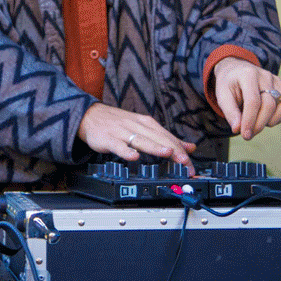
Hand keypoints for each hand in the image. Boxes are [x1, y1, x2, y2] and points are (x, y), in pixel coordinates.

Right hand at [77, 103, 196, 172]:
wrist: (89, 116)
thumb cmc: (118, 123)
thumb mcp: (143, 126)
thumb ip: (166, 138)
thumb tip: (189, 147)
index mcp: (146, 123)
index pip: (167, 137)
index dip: (181, 150)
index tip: (191, 164)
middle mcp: (136, 126)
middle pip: (158, 138)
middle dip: (173, 150)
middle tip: (186, 162)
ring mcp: (122, 132)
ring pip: (141, 140)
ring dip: (155, 147)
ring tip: (168, 153)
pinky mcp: (108, 139)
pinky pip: (118, 146)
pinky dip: (126, 151)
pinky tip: (134, 157)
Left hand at [212, 57, 280, 140]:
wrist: (237, 71)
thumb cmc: (230, 85)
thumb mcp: (222, 96)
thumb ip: (230, 112)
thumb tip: (238, 129)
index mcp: (248, 75)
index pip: (253, 101)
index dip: (250, 120)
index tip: (245, 135)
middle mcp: (265, 76)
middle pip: (269, 105)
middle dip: (259, 124)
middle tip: (248, 134)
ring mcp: (277, 81)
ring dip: (271, 121)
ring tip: (257, 121)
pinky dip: (279, 118)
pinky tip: (266, 118)